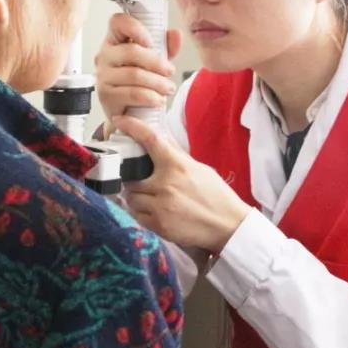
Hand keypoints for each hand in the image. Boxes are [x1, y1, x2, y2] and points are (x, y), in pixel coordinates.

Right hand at [94, 13, 181, 127]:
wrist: (127, 111)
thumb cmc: (139, 81)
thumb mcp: (155, 61)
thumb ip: (166, 47)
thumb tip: (176, 34)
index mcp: (115, 40)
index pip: (117, 22)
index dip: (134, 27)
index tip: (150, 41)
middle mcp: (105, 55)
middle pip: (131, 51)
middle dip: (156, 62)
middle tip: (170, 71)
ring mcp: (103, 75)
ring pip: (134, 74)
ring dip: (157, 83)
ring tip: (168, 88)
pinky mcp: (105, 95)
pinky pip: (132, 94)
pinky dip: (150, 97)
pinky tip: (158, 99)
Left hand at [113, 115, 252, 252]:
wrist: (228, 226)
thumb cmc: (216, 195)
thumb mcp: (199, 169)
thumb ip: (177, 156)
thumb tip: (160, 141)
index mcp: (177, 166)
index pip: (150, 139)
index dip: (132, 127)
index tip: (120, 121)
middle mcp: (165, 184)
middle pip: (132, 177)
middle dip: (134, 179)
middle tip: (142, 181)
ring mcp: (160, 206)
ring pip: (131, 198)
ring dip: (137, 197)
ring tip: (150, 199)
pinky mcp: (159, 225)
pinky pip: (137, 216)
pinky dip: (142, 213)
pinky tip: (155, 212)